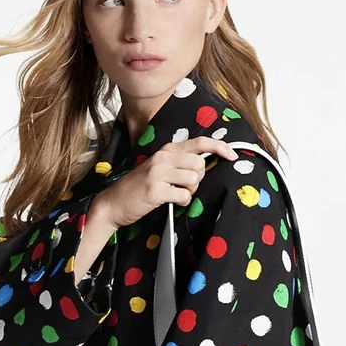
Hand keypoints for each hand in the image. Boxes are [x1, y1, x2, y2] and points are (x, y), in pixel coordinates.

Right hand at [94, 136, 237, 231]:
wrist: (113, 203)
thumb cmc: (139, 188)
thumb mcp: (158, 169)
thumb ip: (178, 163)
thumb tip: (203, 166)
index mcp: (166, 150)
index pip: (199, 142)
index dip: (219, 147)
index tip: (232, 155)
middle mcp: (163, 157)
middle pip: (200, 164)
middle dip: (199, 179)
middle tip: (186, 187)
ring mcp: (158, 173)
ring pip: (194, 179)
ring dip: (191, 191)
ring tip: (177, 195)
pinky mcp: (155, 190)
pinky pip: (184, 196)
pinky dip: (182, 202)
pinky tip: (171, 202)